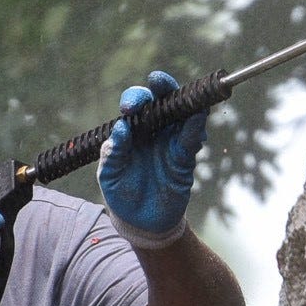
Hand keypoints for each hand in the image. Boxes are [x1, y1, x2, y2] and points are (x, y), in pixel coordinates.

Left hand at [101, 70, 208, 248]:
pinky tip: (196, 117)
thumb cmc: (122, 194)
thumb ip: (112, 153)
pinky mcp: (185, 155)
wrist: (143, 222)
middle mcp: (153, 130)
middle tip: (157, 82)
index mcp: (132, 131)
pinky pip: (192, 136)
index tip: (130, 107)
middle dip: (161, 86)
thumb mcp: (109, 176)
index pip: (136, 106)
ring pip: (182, 112)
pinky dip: (196, 125)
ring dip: (184, 100)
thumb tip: (121, 127)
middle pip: (161, 100)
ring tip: (185, 96)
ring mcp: (171, 140)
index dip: (134, 100)